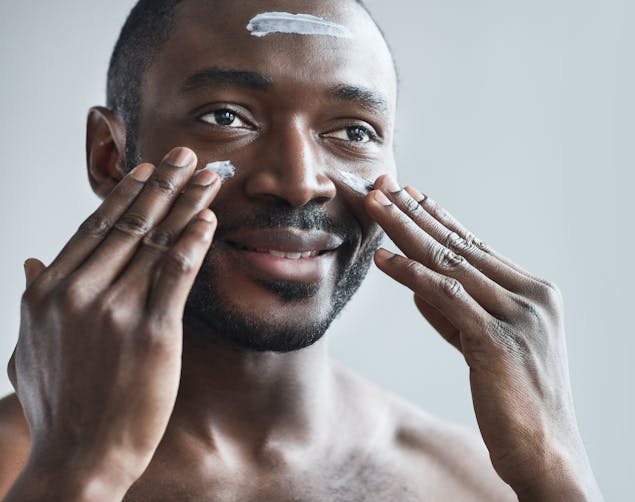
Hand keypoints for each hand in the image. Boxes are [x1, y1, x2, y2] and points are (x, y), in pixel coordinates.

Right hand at [6, 147, 218, 498]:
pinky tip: (210, 220)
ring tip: (210, 177)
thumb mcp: (28, 346)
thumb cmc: (57, 406)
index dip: (126, 195)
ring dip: (187, 203)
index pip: (94, 229)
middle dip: (163, 184)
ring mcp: (114, 310)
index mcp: (49, 291)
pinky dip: (194, 243)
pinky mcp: (151, 331)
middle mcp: (78, 292)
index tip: (148, 170)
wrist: (77, 457)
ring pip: (156, 241)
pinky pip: (176, 274)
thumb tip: (30, 259)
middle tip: (188, 155)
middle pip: (129, 224)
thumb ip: (30, 297)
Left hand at [365, 175, 601, 500]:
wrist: (547, 453)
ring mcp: (518, 316)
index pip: (477, 247)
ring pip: (451, 263)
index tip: (411, 196)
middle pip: (461, 246)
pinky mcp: (498, 341)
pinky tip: (385, 258)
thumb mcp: (487, 348)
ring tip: (375, 207)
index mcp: (535, 293)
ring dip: (407, 231)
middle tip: (384, 187)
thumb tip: (417, 287)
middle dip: (416, 214)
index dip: (440, 220)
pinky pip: (446, 297)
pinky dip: (412, 275)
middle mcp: (531, 297)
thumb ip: (457, 316)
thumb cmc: (517, 402)